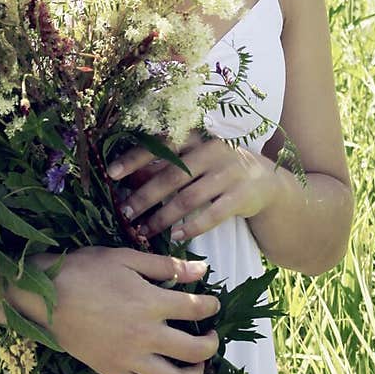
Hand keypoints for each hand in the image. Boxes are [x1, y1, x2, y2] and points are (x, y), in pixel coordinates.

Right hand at [36, 247, 219, 373]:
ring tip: (197, 364)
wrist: (45, 297)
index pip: (196, 309)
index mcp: (151, 303)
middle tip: (211, 337)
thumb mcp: (126, 258)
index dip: (211, 305)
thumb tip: (202, 269)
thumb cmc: (85, 271)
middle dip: (211, 345)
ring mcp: (129, 359)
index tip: (212, 303)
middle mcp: (145, 335)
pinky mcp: (113, 373)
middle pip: (194, 350)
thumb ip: (166, 265)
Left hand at [108, 130, 277, 245]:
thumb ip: (168, 163)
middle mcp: (213, 150)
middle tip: (124, 213)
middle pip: (171, 176)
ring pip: (188, 198)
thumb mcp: (195, 158)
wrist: (264, 180)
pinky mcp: (242, 195)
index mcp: (197, 136)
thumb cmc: (217, 168)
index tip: (111, 173)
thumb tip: (126, 177)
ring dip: (163, 218)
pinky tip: (175, 237)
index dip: (134, 158)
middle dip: (144, 197)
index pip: (161, 144)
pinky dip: (192, 227)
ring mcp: (229, 172)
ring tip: (144, 231)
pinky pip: (213, 214)